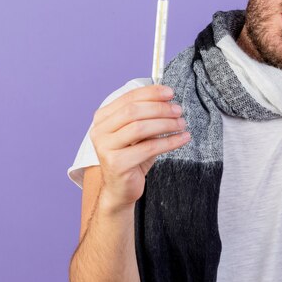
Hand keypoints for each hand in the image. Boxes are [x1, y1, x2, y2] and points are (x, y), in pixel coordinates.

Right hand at [89, 84, 190, 210]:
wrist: (120, 189)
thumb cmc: (131, 158)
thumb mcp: (138, 133)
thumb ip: (146, 116)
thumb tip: (168, 100)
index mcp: (103, 118)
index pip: (128, 98)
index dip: (151, 93)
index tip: (170, 93)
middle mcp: (100, 131)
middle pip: (133, 111)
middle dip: (160, 108)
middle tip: (178, 110)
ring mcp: (106, 148)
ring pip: (140, 128)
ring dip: (165, 124)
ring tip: (182, 124)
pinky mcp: (117, 164)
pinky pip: (148, 148)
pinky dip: (169, 142)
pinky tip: (182, 139)